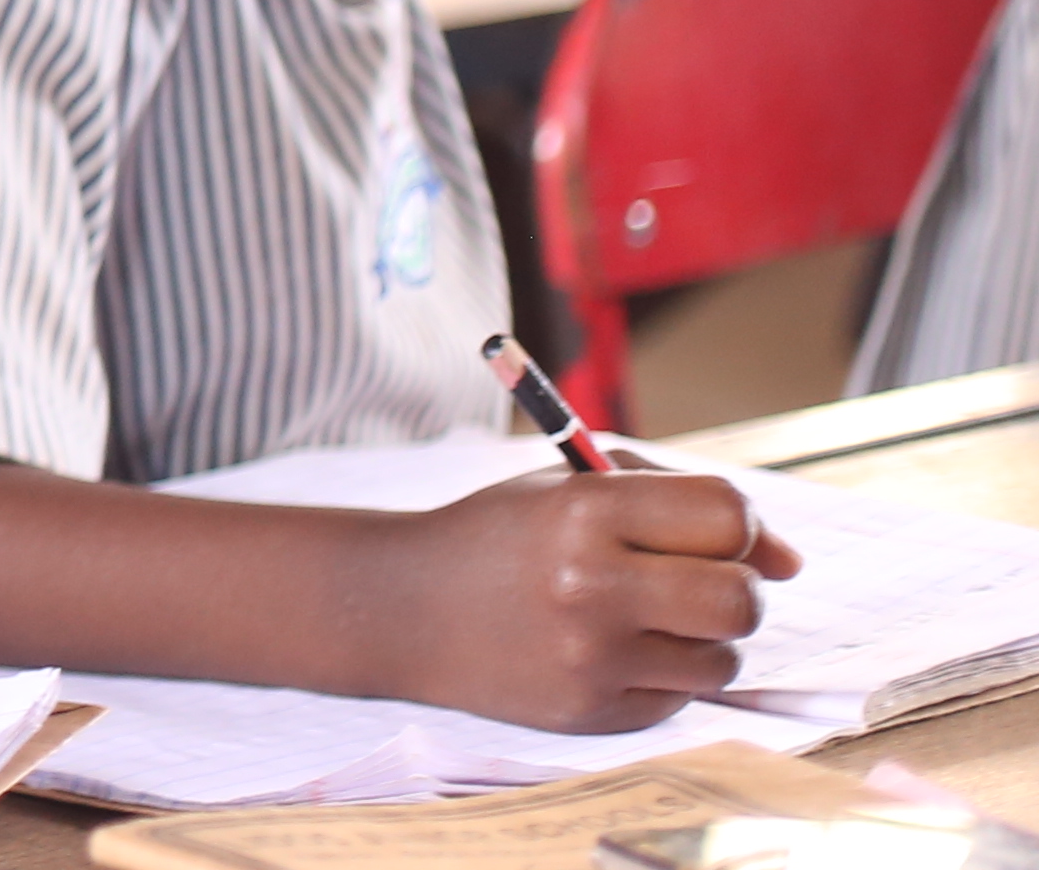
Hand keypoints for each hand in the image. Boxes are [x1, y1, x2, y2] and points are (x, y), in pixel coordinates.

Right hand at [368, 468, 794, 734]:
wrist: (404, 606)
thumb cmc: (504, 535)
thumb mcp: (570, 484)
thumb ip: (679, 499)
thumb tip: (791, 563)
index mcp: (584, 509)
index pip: (728, 514)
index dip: (742, 524)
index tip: (722, 534)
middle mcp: (589, 583)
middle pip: (741, 597)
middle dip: (737, 588)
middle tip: (697, 582)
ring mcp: (591, 656)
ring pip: (724, 656)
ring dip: (702, 637)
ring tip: (644, 617)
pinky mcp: (592, 711)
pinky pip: (682, 696)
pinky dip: (663, 673)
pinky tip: (609, 651)